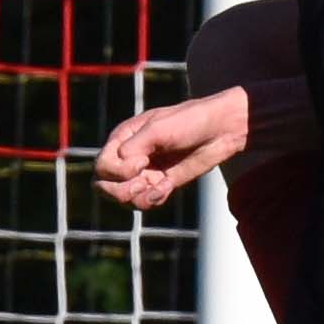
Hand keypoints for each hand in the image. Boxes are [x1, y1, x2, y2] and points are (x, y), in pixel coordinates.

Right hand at [95, 89, 251, 210]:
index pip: (102, 166)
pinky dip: (153, 200)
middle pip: (103, 186)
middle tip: (141, 183)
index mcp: (123, 139)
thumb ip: (135, 145)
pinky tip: (167, 189)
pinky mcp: (160, 185)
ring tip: (158, 190)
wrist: (221, 130)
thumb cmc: (189, 121)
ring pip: (123, 199)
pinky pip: (144, 202)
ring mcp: (144, 173)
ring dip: (138, 199)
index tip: (142, 161)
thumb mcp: (159, 127)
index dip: (117, 171)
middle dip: (119, 191)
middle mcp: (128, 158)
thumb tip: (122, 163)